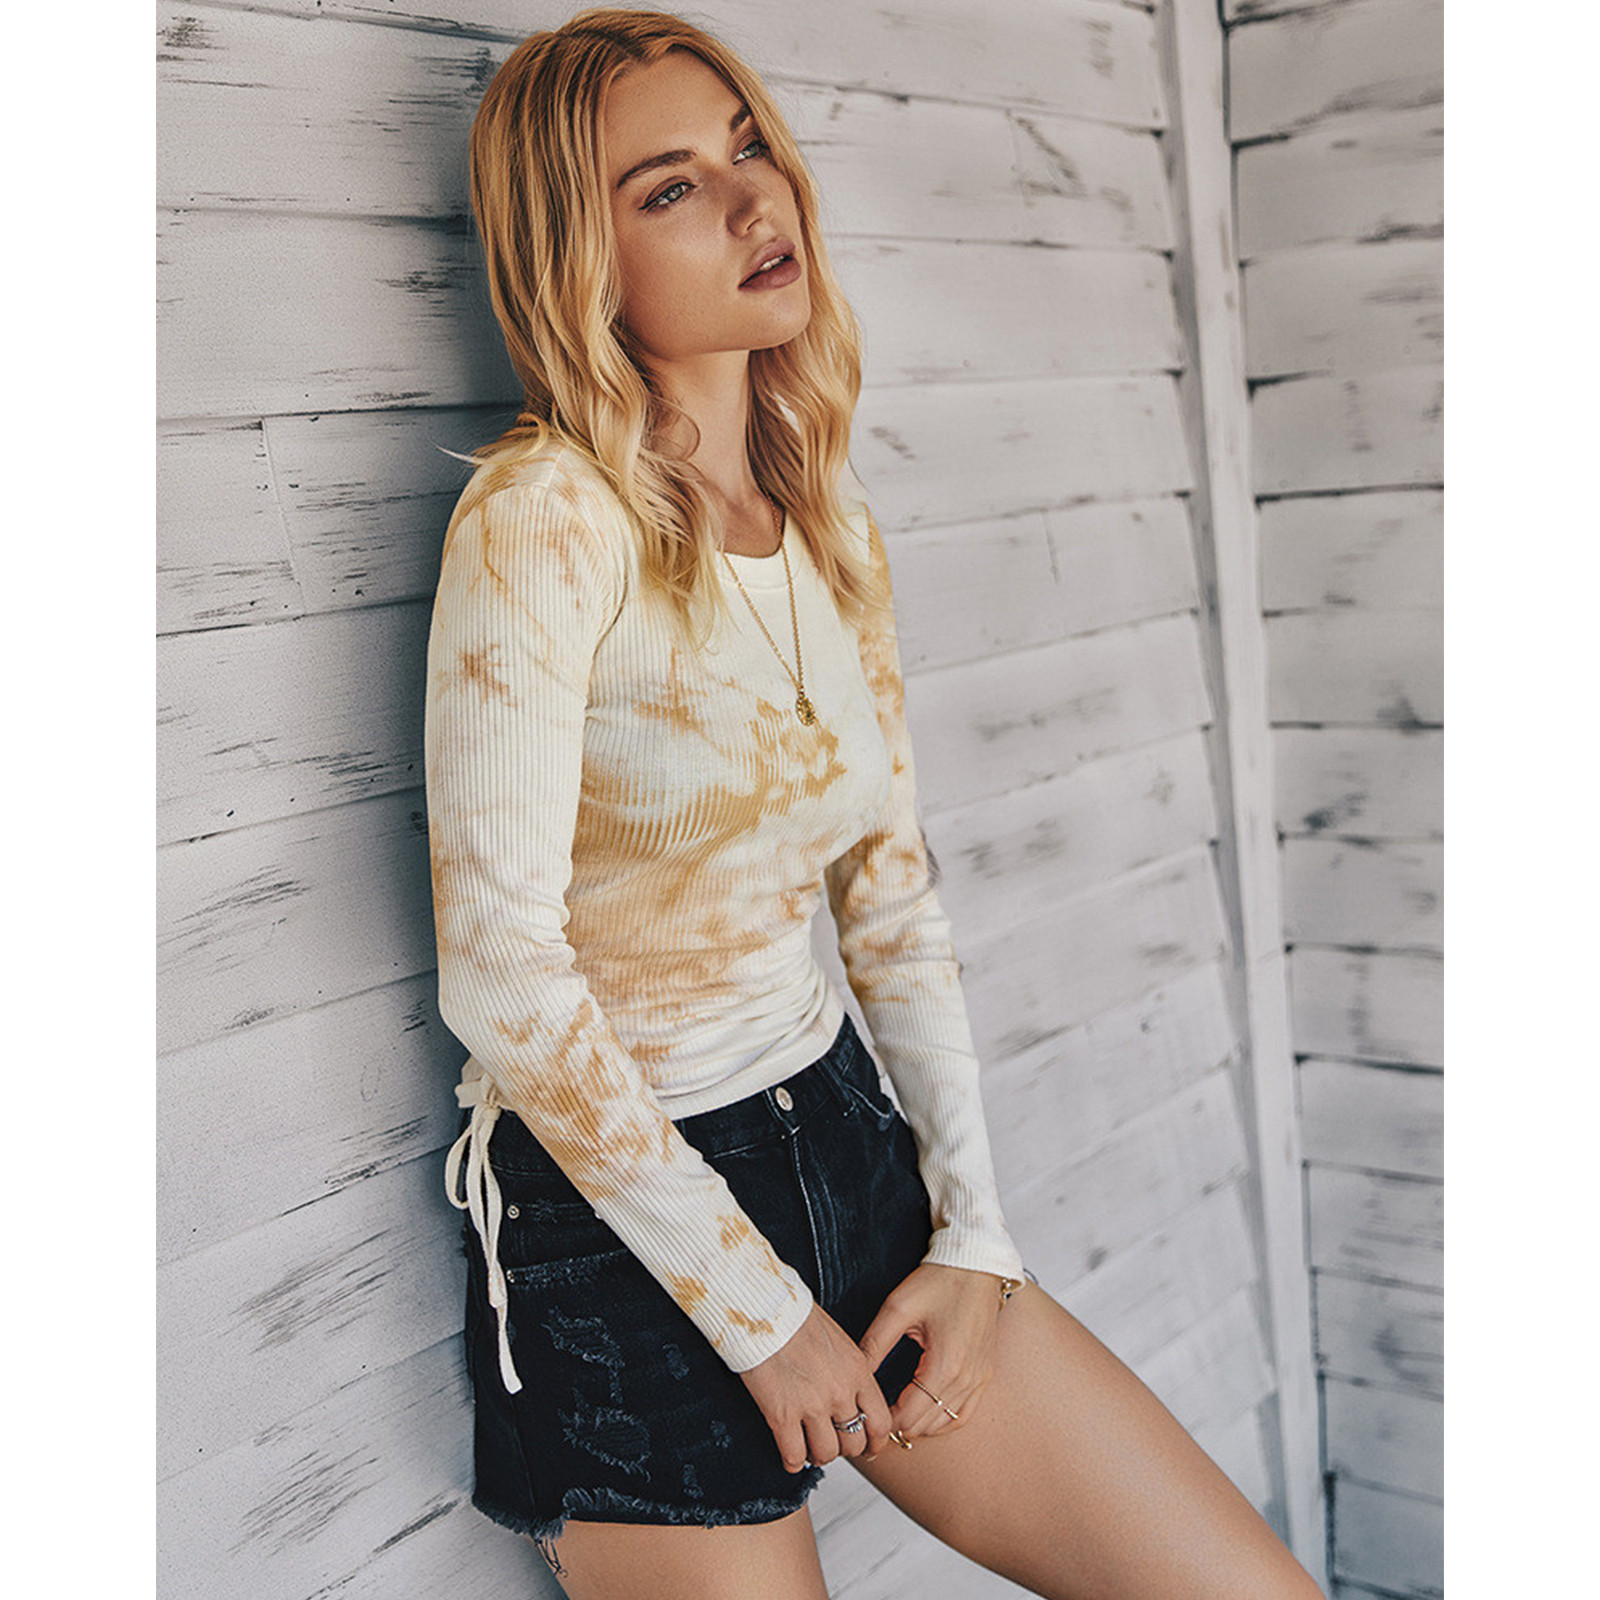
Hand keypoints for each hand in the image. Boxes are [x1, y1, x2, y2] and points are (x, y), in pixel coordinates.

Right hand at [737, 1302, 893, 1471]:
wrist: (763, 1309)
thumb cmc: (796, 1318)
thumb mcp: (839, 1341)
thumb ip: (850, 1372)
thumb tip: (851, 1397)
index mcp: (857, 1370)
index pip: (880, 1421)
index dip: (874, 1441)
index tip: (866, 1446)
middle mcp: (840, 1392)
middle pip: (854, 1443)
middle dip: (842, 1447)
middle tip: (830, 1441)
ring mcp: (811, 1405)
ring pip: (826, 1454)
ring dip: (817, 1455)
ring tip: (808, 1445)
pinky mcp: (782, 1415)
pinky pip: (793, 1456)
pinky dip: (792, 1461)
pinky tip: (789, 1454)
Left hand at [856, 1262, 1001, 1440]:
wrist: (976, 1265)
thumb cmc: (938, 1281)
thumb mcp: (898, 1307)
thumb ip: (875, 1343)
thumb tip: (855, 1373)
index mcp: (944, 1365)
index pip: (909, 1416)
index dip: (884, 1421)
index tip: (866, 1412)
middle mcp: (966, 1379)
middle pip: (925, 1425)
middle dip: (898, 1426)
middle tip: (875, 1415)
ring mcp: (979, 1378)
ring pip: (945, 1423)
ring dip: (920, 1425)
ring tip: (895, 1413)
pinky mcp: (985, 1373)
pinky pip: (964, 1414)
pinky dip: (943, 1419)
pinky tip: (925, 1412)